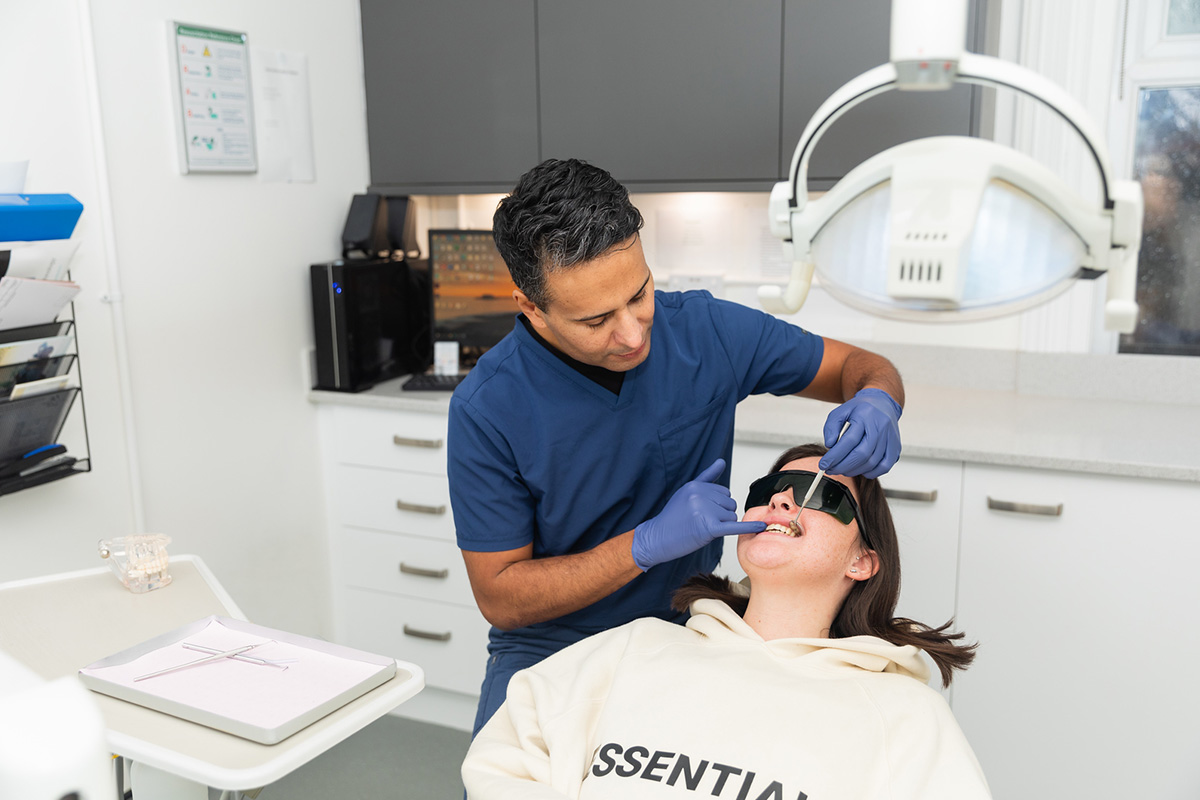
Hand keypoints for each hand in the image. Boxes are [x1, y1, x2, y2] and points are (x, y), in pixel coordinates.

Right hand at [631, 459, 766, 571]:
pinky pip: (734, 526)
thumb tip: (721, 461)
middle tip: (700, 521)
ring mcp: (704, 511)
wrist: (657, 537)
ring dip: (721, 524)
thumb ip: (707, 477)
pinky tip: (761, 526)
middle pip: (730, 504)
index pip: (724, 492)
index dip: (717, 505)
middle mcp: (700, 495)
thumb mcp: (687, 492)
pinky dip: (749, 527)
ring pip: (731, 516)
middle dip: (720, 515)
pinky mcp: (709, 528)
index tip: (702, 512)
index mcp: (696, 485)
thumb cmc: (673, 516)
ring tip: (701, 527)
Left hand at [820, 388, 901, 478]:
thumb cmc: (861, 409)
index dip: (835, 456)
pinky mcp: (896, 447)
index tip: (823, 464)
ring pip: (872, 462)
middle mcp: (880, 427)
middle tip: (830, 469)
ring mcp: (890, 438)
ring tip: (842, 469)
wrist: (882, 404)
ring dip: (854, 470)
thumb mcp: (841, 411)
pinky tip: (860, 470)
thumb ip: (831, 427)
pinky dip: (871, 472)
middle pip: (861, 454)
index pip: (849, 441)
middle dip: (842, 466)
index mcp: (865, 416)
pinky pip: (885, 466)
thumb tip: (829, 445)